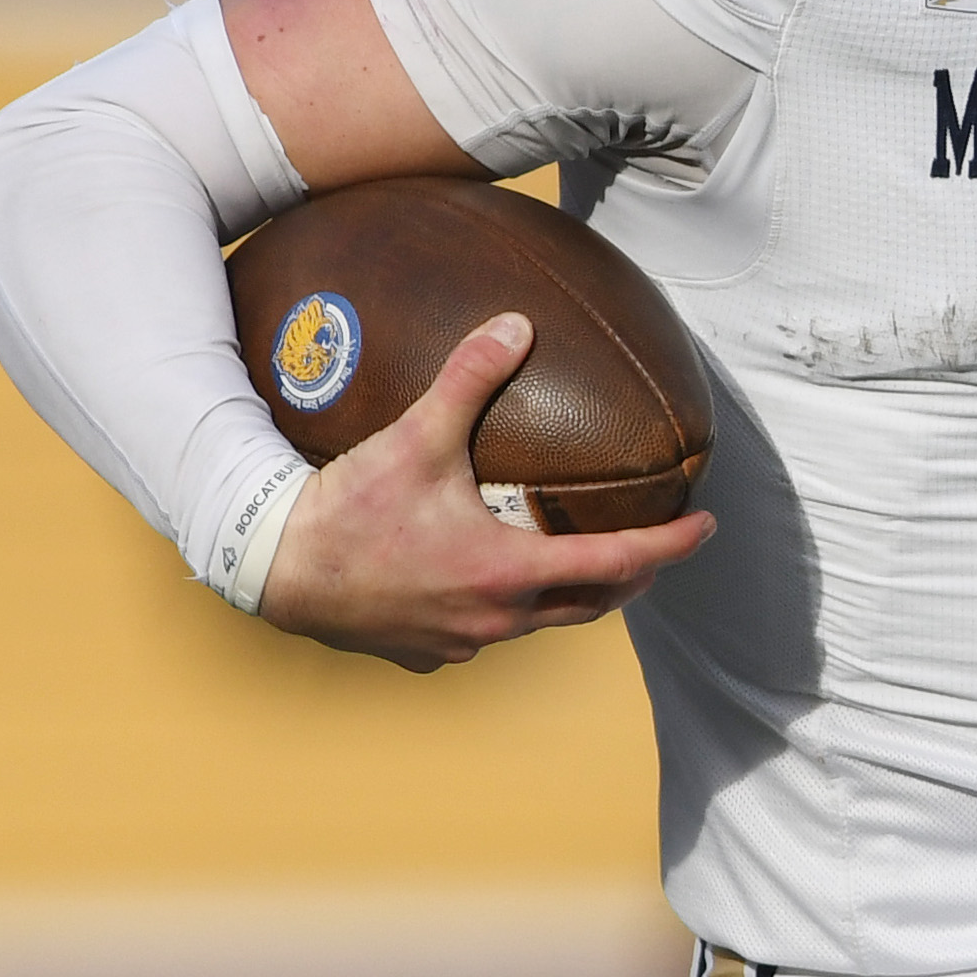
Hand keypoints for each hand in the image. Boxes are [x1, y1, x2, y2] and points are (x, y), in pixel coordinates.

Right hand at [259, 311, 714, 670]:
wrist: (270, 570)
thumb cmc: (346, 508)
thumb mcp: (415, 437)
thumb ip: (470, 379)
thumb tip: (517, 324)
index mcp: (506, 572)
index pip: (616, 562)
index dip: (669, 546)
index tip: (706, 527)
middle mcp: (494, 620)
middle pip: (589, 603)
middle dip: (631, 574)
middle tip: (655, 543)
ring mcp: (460, 643)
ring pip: (539, 622)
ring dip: (570, 593)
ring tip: (585, 557)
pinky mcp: (426, 652)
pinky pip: (488, 632)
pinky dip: (511, 607)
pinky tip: (500, 581)